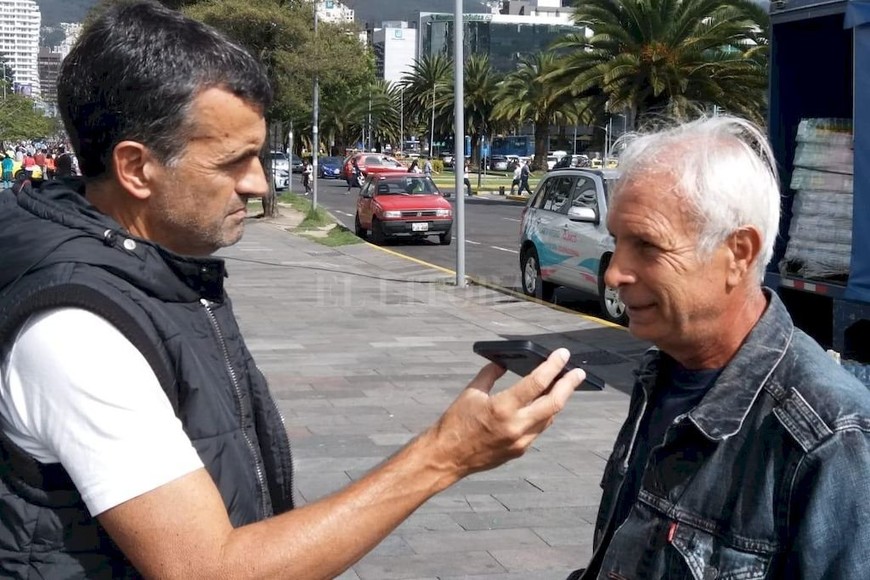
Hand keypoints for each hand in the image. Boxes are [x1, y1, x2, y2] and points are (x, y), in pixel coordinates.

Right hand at [426, 348, 583, 480]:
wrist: (448, 457)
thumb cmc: (456, 423)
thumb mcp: (471, 392)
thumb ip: (491, 374)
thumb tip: (504, 361)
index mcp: (502, 408)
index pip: (536, 383)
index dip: (553, 366)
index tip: (563, 355)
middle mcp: (516, 426)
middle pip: (554, 403)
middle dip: (569, 385)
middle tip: (578, 373)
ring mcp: (520, 441)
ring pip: (550, 417)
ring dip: (558, 400)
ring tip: (563, 385)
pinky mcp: (520, 450)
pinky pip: (539, 429)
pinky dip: (544, 414)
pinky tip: (544, 405)